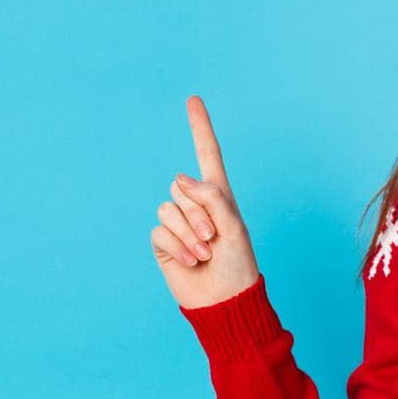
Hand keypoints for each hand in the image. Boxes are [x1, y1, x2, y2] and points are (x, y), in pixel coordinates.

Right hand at [150, 95, 260, 309]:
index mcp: (219, 195)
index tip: (193, 99)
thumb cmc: (238, 264)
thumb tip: (180, 177)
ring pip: (168, 209)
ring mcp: (177, 223)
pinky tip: (192, 262)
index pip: (207, 154)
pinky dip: (178, 247)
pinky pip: (159, 231)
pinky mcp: (163, 242)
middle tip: (215, 239)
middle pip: (182, 188)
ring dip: (189, 234)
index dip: (200, 127)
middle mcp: (196, 204)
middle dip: (199, 214)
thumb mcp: (233, 226)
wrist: (224, 300)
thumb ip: (211, 197)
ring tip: (206, 253)